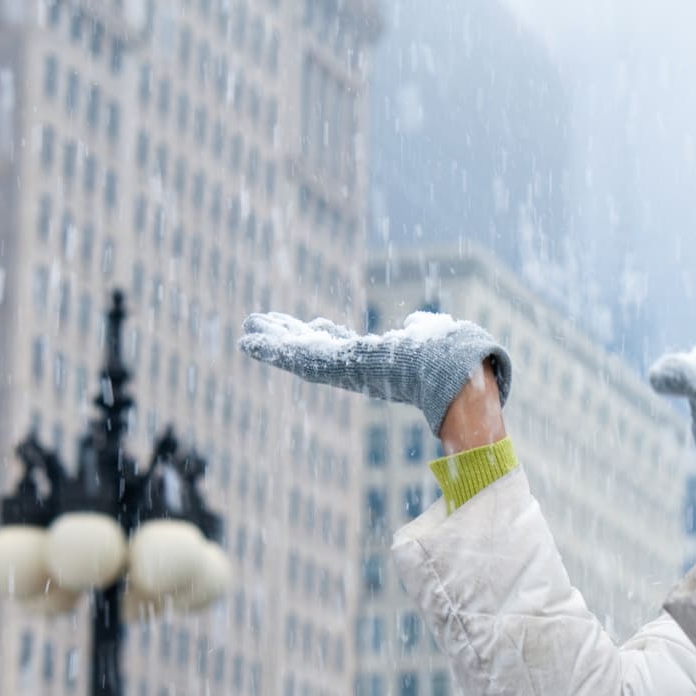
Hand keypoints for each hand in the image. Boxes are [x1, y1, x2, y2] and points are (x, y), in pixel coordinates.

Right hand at [239, 311, 512, 435]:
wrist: (450, 370)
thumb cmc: (446, 356)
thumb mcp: (428, 334)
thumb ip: (420, 330)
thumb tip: (415, 324)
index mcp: (376, 361)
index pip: (345, 347)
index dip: (328, 336)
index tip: (315, 325)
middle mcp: (354, 370)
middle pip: (315, 351)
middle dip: (290, 338)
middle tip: (263, 326)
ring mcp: (340, 372)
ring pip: (298, 357)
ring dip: (271, 344)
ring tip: (245, 331)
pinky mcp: (331, 369)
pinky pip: (294, 360)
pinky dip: (270, 351)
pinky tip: (248, 342)